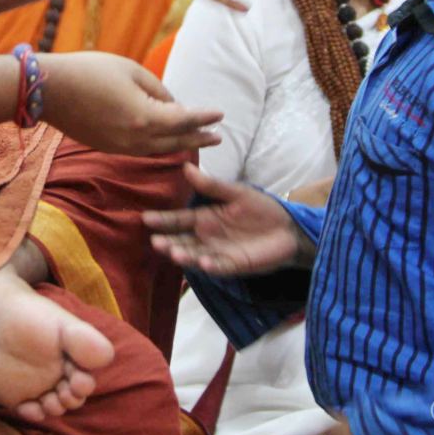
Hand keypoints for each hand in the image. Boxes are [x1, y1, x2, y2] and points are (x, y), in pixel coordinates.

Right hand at [41, 52, 223, 157]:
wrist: (50, 90)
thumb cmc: (90, 71)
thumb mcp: (131, 70)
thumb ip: (157, 89)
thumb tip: (172, 104)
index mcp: (145, 117)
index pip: (185, 120)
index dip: (205, 117)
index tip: (220, 114)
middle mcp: (135, 138)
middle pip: (176, 141)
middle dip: (199, 138)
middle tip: (217, 137)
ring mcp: (120, 146)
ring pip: (159, 149)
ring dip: (180, 145)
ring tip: (195, 142)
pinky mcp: (107, 147)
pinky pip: (141, 150)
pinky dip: (158, 147)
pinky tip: (163, 142)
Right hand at [143, 162, 309, 276]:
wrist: (288, 229)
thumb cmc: (261, 208)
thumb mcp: (237, 193)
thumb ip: (212, 185)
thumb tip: (186, 167)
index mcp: (205, 218)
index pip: (179, 220)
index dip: (163, 219)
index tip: (145, 218)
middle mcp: (207, 237)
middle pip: (182, 241)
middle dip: (168, 242)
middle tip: (156, 241)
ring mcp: (218, 253)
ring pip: (195, 256)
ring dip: (185, 255)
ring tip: (174, 252)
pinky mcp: (234, 265)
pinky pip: (219, 267)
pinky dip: (211, 265)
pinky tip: (204, 262)